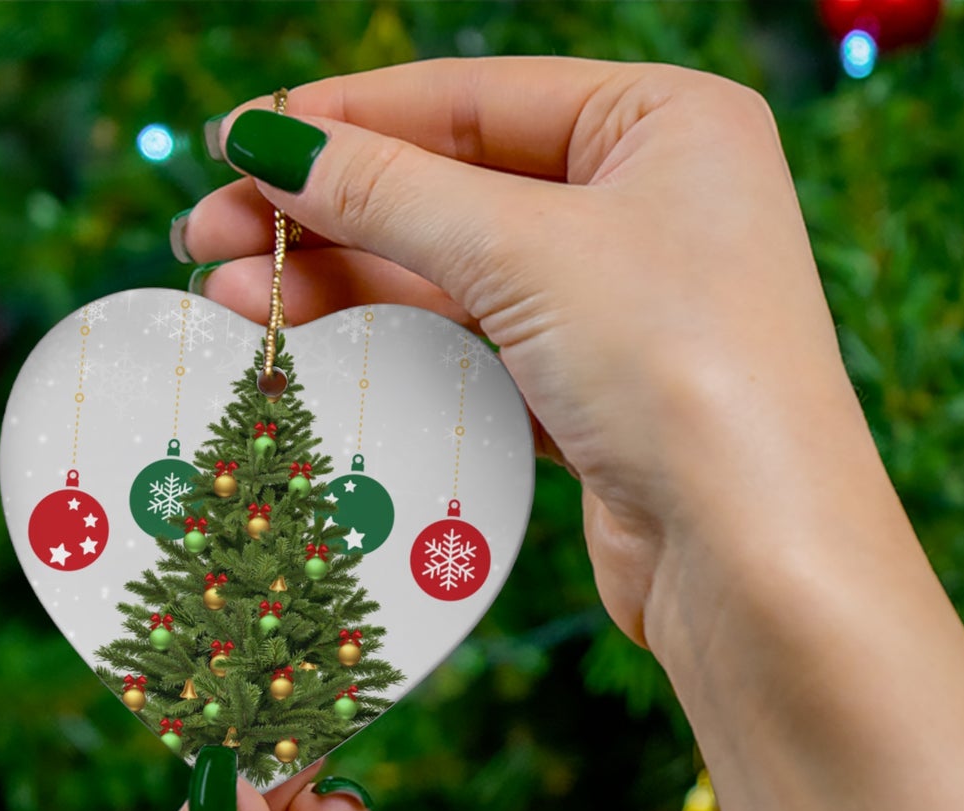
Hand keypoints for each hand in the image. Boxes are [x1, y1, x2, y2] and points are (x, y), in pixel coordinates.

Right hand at [179, 61, 963, 810]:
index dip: (347, 119)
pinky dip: (403, 350)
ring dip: (348, 286)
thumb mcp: (525, 252)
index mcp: (666, 124)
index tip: (235, 144)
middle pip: (457, 188)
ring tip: (234, 298)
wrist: (756, 561)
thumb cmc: (677, 369)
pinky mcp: (599, 397)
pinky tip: (316, 351)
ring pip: (460, 277)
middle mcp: (653, 205)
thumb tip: (264, 142)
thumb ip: (389, 191)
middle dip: (330, 214)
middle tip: (207, 238)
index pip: (476, 98)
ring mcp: (627, 307)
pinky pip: (481, 351)